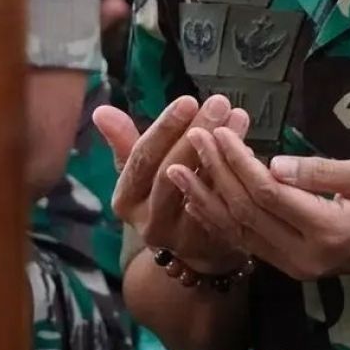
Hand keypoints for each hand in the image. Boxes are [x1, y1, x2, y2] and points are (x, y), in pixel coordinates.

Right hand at [94, 95, 250, 273]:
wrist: (193, 249)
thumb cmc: (164, 195)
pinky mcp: (209, 241)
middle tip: (219, 103)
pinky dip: (235, 173)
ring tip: (237, 117)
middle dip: (196, 133)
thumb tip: (101, 111)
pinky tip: (248, 147)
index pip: (142, 158)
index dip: (165, 128)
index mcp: (126, 200)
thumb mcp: (142, 172)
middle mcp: (147, 221)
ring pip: (201, 187)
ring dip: (221, 149)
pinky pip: (223, 203)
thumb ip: (125, 141)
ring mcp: (180, 235)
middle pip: (171, 172)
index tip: (187, 100)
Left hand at [166, 127, 349, 279]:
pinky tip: (199, 199)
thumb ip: (321, 172)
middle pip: (246, 213)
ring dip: (206, 199)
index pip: (268, 193)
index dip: (239, 162)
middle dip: (216, 174)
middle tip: (193, 138)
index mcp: (327, 230)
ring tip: (177, 170)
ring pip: (239, 232)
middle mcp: (304, 255)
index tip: (218, 131)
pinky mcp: (290, 267)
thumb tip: (273, 163)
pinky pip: (246, 243)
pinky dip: (219, 220)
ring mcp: (295, 266)